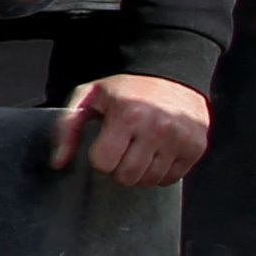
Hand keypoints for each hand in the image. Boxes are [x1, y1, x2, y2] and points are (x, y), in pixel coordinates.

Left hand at [52, 71, 212, 189]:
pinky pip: (172, 179)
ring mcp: (181, 139)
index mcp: (128, 115)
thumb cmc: (124, 89)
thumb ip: (67, 128)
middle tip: (121, 150)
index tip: (105, 143)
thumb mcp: (89, 97)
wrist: (169, 73)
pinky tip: (156, 152)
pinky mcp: (196, 147)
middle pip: (127, 177)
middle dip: (118, 168)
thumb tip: (58, 163)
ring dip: (139, 172)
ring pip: (150, 181)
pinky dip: (160, 172)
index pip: (104, 163)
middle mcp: (158, 128)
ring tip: (138, 149)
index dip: (99, 157)